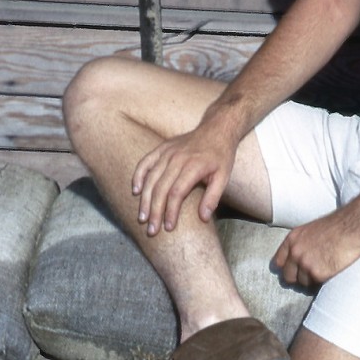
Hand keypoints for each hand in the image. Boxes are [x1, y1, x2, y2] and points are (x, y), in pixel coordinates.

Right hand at [131, 116, 237, 236]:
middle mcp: (177, 159)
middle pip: (160, 189)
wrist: (216, 129)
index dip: (171, 212)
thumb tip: (203, 218)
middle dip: (154, 211)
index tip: (169, 227)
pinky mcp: (162, 148)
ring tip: (142, 218)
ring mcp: (167, 152)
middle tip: (151, 230)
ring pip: (150, 178)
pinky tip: (135, 191)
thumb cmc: (221, 156)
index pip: (177, 193)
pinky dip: (138, 176)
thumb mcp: (224, 177)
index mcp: (193, 166)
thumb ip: (213, 197)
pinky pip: (146, 162)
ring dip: (144, 200)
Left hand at [272, 201, 359, 287]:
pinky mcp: (318, 273)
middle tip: (310, 276)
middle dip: (298, 278)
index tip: (294, 271)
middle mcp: (295, 252)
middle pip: (288, 276)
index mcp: (293, 239)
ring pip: (302, 283)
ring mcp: (306, 263)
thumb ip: (301, 243)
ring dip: (312, 281)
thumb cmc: (338, 225)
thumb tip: (300, 256)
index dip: (287, 268)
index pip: (278, 262)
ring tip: (324, 272)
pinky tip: (330, 274)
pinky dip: (322, 282)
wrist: (354, 226)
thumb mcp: (312, 230)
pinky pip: (315, 285)